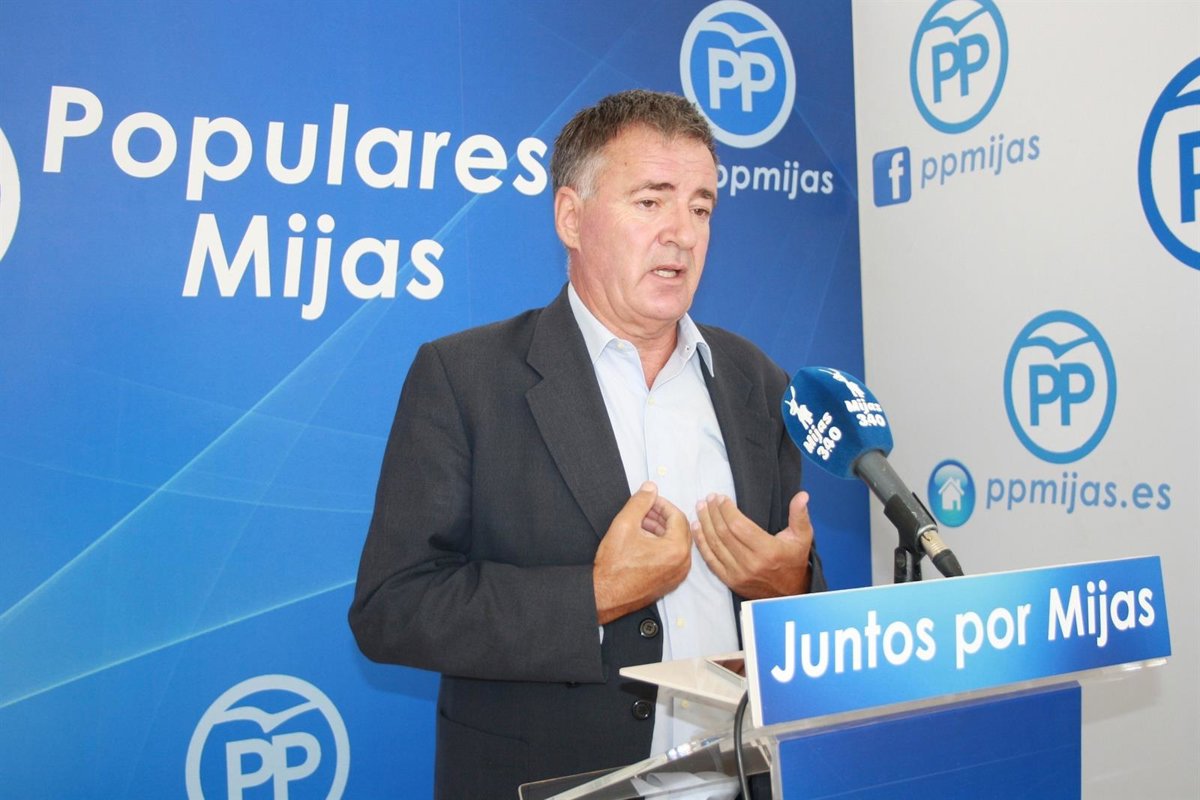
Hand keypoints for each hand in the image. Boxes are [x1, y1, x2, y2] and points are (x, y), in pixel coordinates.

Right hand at [594, 482, 691, 624]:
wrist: (605, 595)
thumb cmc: (614, 566)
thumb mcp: (624, 525)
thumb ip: (640, 502)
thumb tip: (650, 488)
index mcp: (676, 549)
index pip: (677, 516)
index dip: (662, 504)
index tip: (648, 500)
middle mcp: (682, 564)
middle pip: (679, 530)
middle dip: (661, 517)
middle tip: (644, 510)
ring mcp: (677, 576)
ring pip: (675, 544)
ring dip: (660, 531)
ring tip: (639, 524)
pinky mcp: (670, 583)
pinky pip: (672, 558)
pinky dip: (661, 546)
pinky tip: (642, 541)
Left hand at [693, 491, 812, 598]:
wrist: (788, 593)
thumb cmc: (794, 561)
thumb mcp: (802, 537)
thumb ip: (800, 515)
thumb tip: (802, 495)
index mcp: (767, 550)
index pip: (739, 526)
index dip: (727, 510)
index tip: (721, 498)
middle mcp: (751, 563)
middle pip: (724, 534)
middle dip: (713, 513)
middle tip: (708, 499)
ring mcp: (738, 574)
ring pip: (715, 545)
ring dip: (705, 524)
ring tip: (700, 508)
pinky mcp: (730, 580)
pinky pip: (710, 560)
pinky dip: (701, 543)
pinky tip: (697, 528)